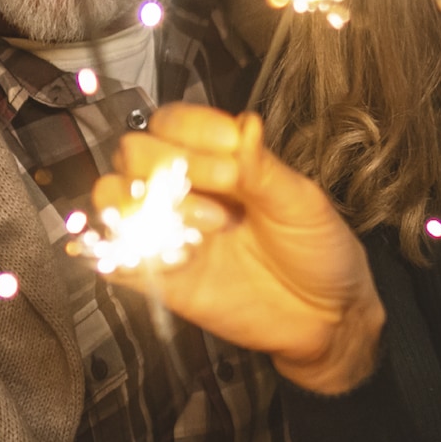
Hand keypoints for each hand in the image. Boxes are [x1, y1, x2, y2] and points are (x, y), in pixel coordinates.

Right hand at [93, 106, 384, 395]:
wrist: (328, 318)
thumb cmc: (319, 253)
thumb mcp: (301, 204)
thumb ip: (264, 169)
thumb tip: (245, 124)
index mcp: (219, 161)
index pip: (173, 123)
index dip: (191, 129)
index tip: (230, 146)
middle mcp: (187, 191)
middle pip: (134, 151)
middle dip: (172, 163)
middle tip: (225, 191)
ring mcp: (170, 232)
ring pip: (112, 196)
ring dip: (148, 202)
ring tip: (208, 227)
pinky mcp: (160, 277)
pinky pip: (114, 257)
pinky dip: (131, 251)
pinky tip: (182, 257)